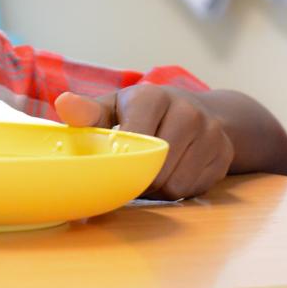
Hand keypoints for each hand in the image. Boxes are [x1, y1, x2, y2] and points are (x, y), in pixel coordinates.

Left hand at [55, 85, 234, 198]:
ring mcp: (210, 133)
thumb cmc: (140, 112)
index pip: (136, 140)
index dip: (122, 159)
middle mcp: (187, 111)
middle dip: (138, 177)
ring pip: (174, 184)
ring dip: (156, 188)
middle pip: (155, 167)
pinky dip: (177, 190)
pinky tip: (171, 173)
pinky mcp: (223, 155)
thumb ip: (88, 113)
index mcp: (153, 96)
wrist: (197, 111)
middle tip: (129, 170)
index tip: (114, 159)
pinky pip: (192, 191)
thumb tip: (63, 103)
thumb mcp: (112, 108)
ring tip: (149, 171)